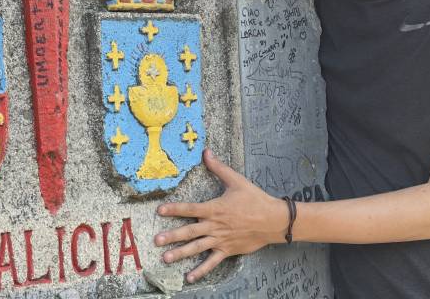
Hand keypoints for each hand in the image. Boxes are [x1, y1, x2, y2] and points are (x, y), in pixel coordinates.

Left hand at [154, 149, 287, 282]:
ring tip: (166, 258)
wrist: (273, 220)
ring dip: (181, 254)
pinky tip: (189, 277)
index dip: (174, 209)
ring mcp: (220, 240)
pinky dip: (201, 270)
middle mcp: (215, 226)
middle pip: (189, 231)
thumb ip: (218, 168)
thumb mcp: (236, 181)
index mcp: (215, 208)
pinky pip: (212, 262)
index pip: (190, 209)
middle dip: (171, 236)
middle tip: (156, 240)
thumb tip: (206, 152)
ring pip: (197, 248)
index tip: (160, 210)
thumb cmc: (255, 199)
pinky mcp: (227, 250)